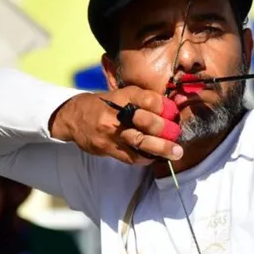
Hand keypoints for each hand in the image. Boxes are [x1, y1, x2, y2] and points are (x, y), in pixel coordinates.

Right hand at [49, 87, 181, 165]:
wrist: (74, 117)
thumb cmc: (105, 105)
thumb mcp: (123, 95)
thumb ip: (145, 101)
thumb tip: (173, 110)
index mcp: (125, 95)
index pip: (152, 100)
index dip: (167, 109)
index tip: (176, 117)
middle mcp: (118, 112)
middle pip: (148, 122)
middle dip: (167, 132)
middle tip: (179, 139)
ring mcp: (111, 131)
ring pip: (141, 142)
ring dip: (161, 149)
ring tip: (175, 153)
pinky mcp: (106, 147)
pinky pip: (130, 156)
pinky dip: (145, 158)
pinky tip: (154, 157)